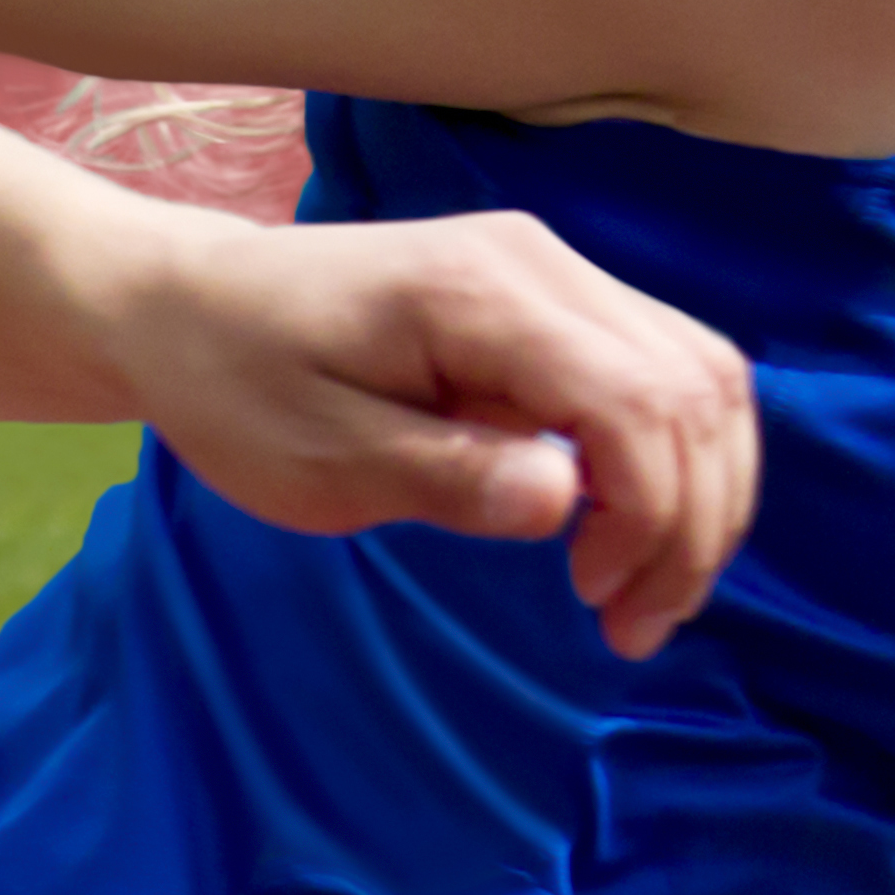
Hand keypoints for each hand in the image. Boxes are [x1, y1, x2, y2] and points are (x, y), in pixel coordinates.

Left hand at [101, 206, 763, 657]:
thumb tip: (564, 500)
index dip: (649, 510)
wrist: (195, 307)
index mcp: (483, 294)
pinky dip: (671, 460)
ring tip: (645, 596)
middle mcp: (543, 264)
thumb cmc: (239, 385)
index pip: (635, 397)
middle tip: (637, 630)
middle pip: (694, 385)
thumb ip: (442, 477)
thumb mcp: (315, 457)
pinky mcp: (553, 303)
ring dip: (699, 493)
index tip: (594, 599)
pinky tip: (627, 534)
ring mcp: (555, 274)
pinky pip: (659, 373)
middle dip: (692, 520)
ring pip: (699, 375)